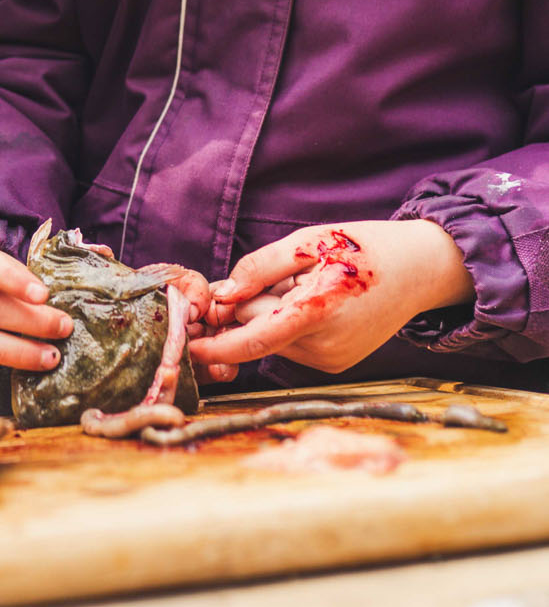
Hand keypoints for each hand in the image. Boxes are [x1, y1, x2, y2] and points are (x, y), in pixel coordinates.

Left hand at [188, 220, 473, 377]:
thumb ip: (259, 268)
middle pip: (259, 331)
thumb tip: (222, 296)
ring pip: (275, 338)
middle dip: (249, 308)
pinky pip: (293, 344)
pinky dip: (290, 324)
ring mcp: (332, 361)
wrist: (420, 270)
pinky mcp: (336, 364)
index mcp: (318, 312)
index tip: (187, 344)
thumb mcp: (306, 241)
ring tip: (309, 286)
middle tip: (272, 276)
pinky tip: (318, 302)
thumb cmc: (361, 247)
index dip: (216, 346)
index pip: (254, 341)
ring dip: (273, 314)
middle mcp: (325, 347)